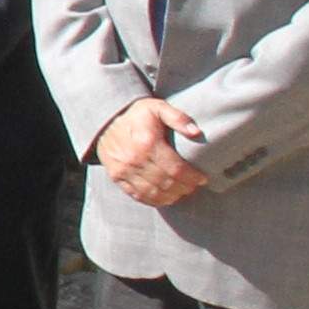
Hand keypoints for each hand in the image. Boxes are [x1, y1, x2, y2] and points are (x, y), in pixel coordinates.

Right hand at [94, 98, 212, 207]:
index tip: (203, 179)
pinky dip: (154, 200)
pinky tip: (166, 198)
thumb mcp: (158, 107)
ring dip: (172, 197)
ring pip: (154, 193)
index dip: (192, 177)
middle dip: (185, 188)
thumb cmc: (136, 114)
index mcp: (148, 143)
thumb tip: (196, 132)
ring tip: (183, 193)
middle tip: (194, 187)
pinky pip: (138, 195)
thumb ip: (178, 118)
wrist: (105, 119)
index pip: (176, 169)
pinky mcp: (117, 177)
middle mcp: (135, 159)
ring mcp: (124, 170)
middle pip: (167, 184)